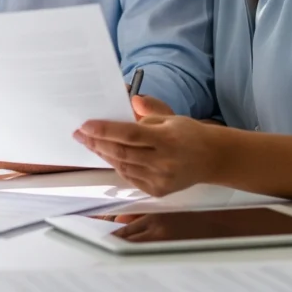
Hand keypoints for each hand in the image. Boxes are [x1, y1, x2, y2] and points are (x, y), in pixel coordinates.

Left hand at [73, 97, 214, 197]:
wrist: (211, 159)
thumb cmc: (189, 134)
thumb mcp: (171, 116)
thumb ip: (149, 109)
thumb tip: (131, 100)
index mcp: (167, 139)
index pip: (130, 135)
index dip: (105, 130)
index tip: (85, 125)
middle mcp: (163, 162)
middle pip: (122, 152)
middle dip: (96, 143)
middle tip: (79, 133)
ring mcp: (160, 180)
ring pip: (123, 167)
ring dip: (104, 154)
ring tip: (89, 143)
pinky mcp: (158, 191)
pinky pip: (131, 178)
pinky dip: (118, 166)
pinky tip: (108, 155)